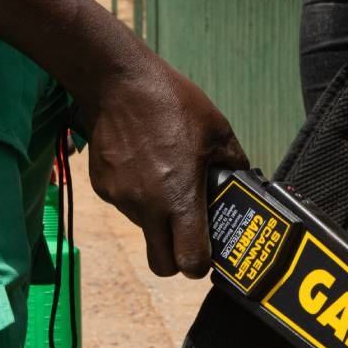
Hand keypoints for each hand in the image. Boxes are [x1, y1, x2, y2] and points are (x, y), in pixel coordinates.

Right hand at [78, 56, 248, 277]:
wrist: (117, 82)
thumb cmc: (172, 103)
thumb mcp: (218, 130)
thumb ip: (233, 163)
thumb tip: (243, 183)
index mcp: (180, 197)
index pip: (190, 260)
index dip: (200, 265)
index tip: (207, 255)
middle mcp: (148, 207)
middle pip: (162, 264)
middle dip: (176, 260)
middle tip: (187, 239)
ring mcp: (122, 199)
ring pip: (144, 231)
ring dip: (158, 220)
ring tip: (167, 183)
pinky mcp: (103, 187)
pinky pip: (126, 205)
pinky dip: (138, 197)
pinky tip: (145, 167)